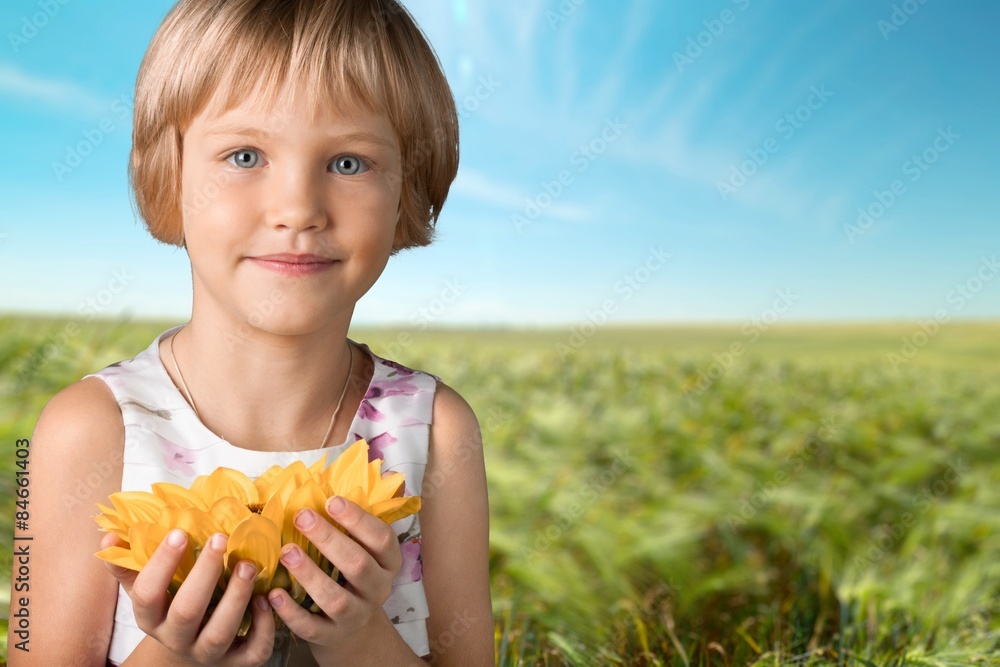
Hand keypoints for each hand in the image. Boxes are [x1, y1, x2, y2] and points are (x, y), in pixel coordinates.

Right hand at [101, 530, 275, 665]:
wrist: (188, 656)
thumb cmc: (170, 607)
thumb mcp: (147, 588)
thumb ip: (129, 562)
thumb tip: (110, 534)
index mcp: (150, 618)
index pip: (146, 594)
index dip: (161, 564)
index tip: (179, 532)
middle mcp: (176, 638)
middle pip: (186, 612)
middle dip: (204, 574)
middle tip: (221, 538)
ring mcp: (207, 653)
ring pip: (220, 632)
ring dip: (236, 597)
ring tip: (248, 564)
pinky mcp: (238, 662)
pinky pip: (253, 651)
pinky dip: (264, 626)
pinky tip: (266, 598)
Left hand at [267, 496, 402, 661]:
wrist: (352, 629)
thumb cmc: (350, 575)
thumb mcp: (361, 550)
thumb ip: (350, 524)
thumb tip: (328, 481)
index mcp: (388, 562)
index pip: (381, 539)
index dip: (358, 520)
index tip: (332, 501)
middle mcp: (377, 589)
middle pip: (358, 565)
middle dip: (329, 539)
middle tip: (302, 517)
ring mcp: (355, 616)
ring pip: (336, 598)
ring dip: (310, 574)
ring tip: (287, 552)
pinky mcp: (331, 636)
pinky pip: (312, 627)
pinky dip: (292, 612)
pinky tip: (274, 594)